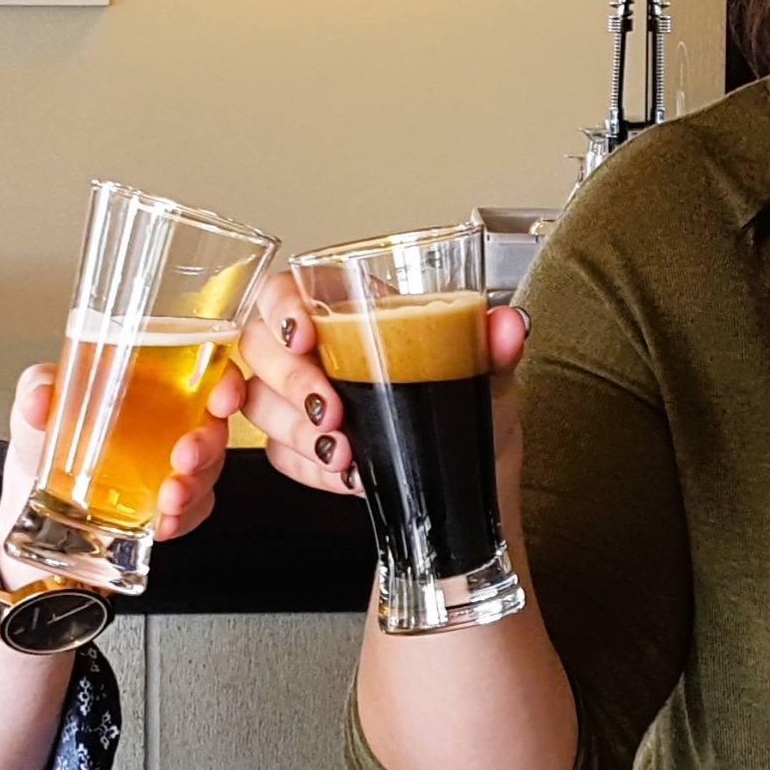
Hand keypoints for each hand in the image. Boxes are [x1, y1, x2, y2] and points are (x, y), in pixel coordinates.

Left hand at [0, 357, 238, 578]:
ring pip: (208, 471)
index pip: (208, 371)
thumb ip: (38, 390)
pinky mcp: (170, 502)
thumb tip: (39, 399)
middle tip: (184, 457)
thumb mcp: (37, 400)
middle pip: (215, 426)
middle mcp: (173, 420)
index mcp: (154, 382)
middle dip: (207, 445)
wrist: (31, 488)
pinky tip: (164, 523)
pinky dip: (181, 519)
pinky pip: (191, 510)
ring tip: (169, 498)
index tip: (221, 398)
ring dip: (194, 486)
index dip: (225, 382)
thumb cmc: (48, 430)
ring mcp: (174, 464)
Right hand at [241, 280, 529, 507]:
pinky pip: (278, 454)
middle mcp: (318, 349)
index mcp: (352, 309)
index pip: (285, 289)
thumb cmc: (470, 411)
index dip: (280, 306)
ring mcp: (301, 399)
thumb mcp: (487, 376)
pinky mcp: (300, 446)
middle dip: (290, 382)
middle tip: (329, 411)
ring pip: (260, 403)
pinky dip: (310, 468)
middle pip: (260, 346)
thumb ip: (496, 347)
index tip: (304, 337)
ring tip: (344, 453)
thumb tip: (509, 325)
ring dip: (295, 431)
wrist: (470, 481)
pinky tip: (346, 475)